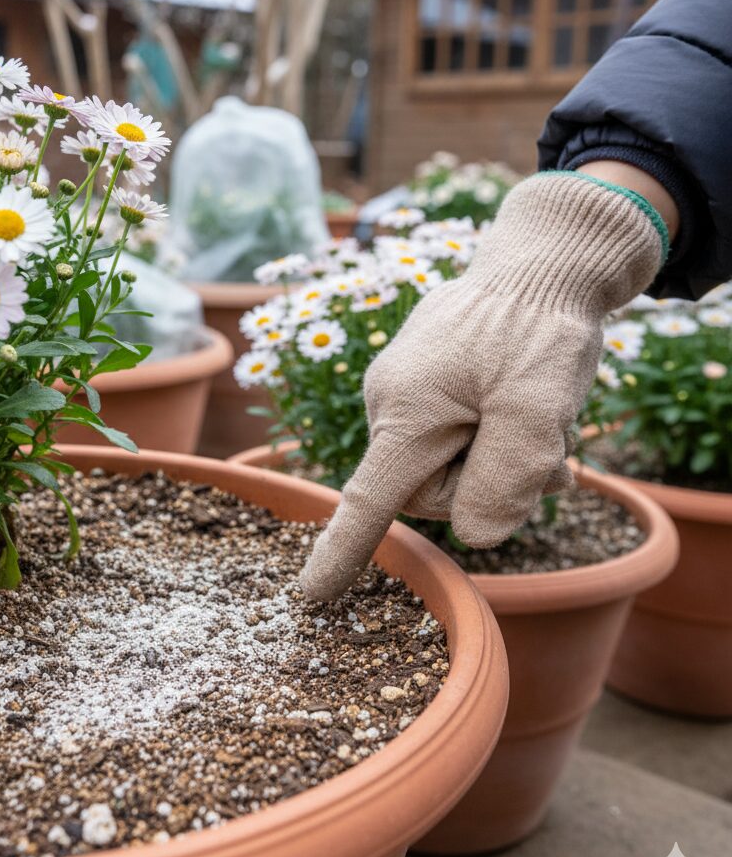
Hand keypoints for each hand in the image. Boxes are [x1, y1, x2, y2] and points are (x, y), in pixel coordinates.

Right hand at [299, 172, 665, 600]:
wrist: (545, 261)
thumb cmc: (541, 328)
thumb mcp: (542, 406)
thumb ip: (507, 477)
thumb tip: (475, 535)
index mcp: (407, 409)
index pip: (369, 499)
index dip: (342, 552)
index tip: (310, 596)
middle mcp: (389, 399)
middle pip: (427, 489)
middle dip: (487, 481)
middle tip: (546, 448)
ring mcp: (402, 387)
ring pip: (444, 463)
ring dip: (497, 458)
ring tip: (544, 421)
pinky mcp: (422, 382)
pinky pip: (447, 434)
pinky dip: (490, 436)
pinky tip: (524, 408)